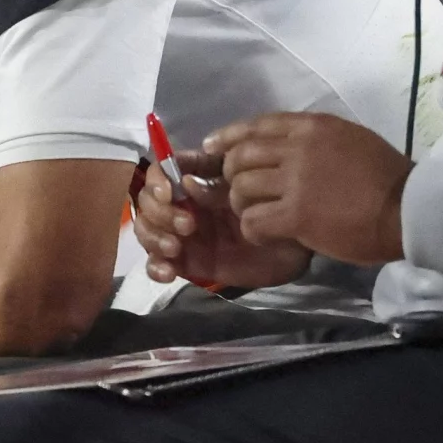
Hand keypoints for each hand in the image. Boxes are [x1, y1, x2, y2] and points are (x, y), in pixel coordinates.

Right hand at [135, 150, 311, 287]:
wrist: (296, 247)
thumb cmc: (277, 207)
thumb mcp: (250, 190)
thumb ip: (217, 186)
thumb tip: (184, 183)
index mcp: (198, 178)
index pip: (161, 170)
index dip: (156, 179)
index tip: (168, 192)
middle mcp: (185, 202)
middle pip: (147, 200)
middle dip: (159, 213)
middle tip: (187, 226)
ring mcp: (183, 232)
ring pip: (146, 228)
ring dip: (154, 236)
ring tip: (176, 247)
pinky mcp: (187, 261)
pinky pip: (156, 263)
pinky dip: (155, 266)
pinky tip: (168, 271)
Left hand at [205, 113, 411, 266]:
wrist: (407, 209)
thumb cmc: (385, 177)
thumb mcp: (350, 139)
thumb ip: (315, 140)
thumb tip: (285, 146)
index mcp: (313, 126)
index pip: (257, 125)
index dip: (229, 137)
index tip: (211, 148)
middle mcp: (299, 147)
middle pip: (241, 156)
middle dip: (231, 176)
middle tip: (238, 194)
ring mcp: (297, 180)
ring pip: (241, 188)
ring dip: (242, 205)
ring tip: (257, 216)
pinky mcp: (297, 215)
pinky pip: (254, 221)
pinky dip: (253, 230)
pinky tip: (266, 234)